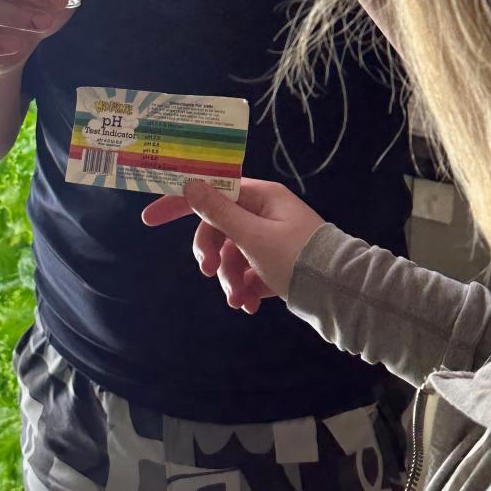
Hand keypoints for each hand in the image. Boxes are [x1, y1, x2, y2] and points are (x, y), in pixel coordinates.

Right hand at [142, 178, 325, 313]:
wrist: (340, 295)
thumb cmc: (297, 258)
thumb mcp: (252, 236)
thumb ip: (219, 212)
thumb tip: (190, 184)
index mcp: (261, 197)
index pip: (212, 189)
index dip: (180, 202)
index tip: (150, 219)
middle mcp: (265, 213)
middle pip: (219, 227)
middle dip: (211, 252)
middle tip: (206, 272)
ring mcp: (271, 240)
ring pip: (232, 254)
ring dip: (229, 278)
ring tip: (237, 301)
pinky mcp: (277, 266)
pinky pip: (248, 272)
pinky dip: (244, 288)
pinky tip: (248, 307)